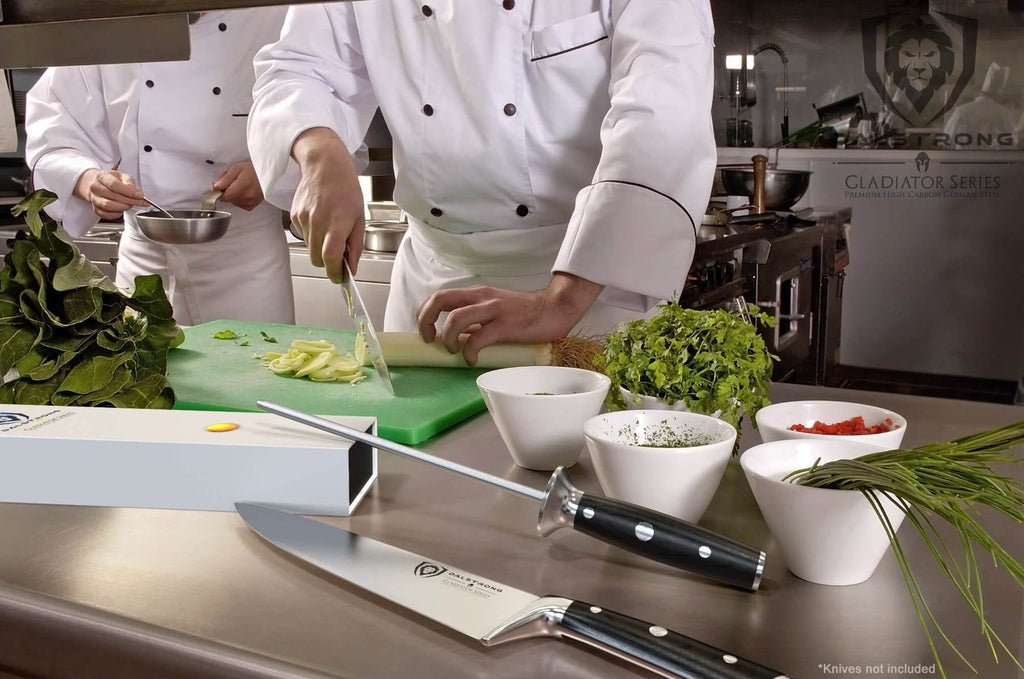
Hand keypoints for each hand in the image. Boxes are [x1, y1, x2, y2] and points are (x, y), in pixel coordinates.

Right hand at [73, 169, 147, 219]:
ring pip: (108, 206)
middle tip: (140, 202)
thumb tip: (136, 192)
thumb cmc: (112, 180)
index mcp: (102, 176)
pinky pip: (106, 214)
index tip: (140, 195)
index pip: (114, 184)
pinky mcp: (96, 209)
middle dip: (130, 200)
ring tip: (131, 205)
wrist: (99, 184)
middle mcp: (95, 187)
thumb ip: (130, 182)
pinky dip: (117, 214)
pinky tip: (122, 210)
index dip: (128, 191)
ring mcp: (94, 199)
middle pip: (112, 196)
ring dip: (123, 207)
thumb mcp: (122, 176)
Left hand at [213, 161, 263, 210]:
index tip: (221, 184)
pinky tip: (245, 191)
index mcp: (239, 189)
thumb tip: (215, 187)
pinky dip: (239, 199)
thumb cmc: (253, 169)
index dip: (219, 190)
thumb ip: (224, 179)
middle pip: (227, 199)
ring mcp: (248, 203)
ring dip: (234, 195)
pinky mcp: (251, 206)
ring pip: (233, 202)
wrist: (268, 174)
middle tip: (234, 181)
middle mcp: (244, 199)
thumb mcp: (236, 168)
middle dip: (227, 191)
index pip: (222, 196)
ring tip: (241, 185)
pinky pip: (240, 204)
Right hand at [290, 127, 364, 282]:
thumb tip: (351, 268)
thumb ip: (355, 245)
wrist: (324, 165)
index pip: (331, 256)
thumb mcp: (359, 217)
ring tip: (330, 230)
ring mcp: (304, 218)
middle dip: (327, 263)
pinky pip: (303, 236)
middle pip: (317, 259)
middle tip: (337, 257)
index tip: (339, 278)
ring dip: (319, 248)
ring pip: (309, 249)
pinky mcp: (294, 215)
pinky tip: (320, 219)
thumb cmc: (346, 188)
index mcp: (338, 222)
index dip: (334, 272)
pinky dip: (312, 235)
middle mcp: (318, 221)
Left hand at [417, 273, 604, 364]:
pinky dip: (469, 352)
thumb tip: (456, 336)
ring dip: (447, 338)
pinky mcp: (504, 324)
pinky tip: (472, 360)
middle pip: (440, 300)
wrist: (554, 310)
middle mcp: (481, 297)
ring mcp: (492, 309)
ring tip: (454, 350)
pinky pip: (477, 338)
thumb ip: (475, 320)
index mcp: (476, 293)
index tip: (426, 332)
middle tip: (430, 340)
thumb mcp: (494, 310)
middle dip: (426, 321)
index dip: (425, 313)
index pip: (440, 296)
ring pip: (455, 318)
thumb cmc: (524, 314)